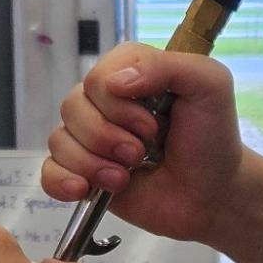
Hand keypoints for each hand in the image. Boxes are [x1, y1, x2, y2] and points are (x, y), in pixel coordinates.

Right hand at [43, 41, 255, 247]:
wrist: (213, 195)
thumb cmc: (213, 139)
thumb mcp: (209, 86)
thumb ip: (166, 67)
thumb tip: (115, 82)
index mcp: (129, 71)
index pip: (97, 78)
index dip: (119, 107)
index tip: (153, 126)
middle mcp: (104, 101)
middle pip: (72, 108)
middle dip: (107, 137)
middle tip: (141, 154)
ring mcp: (91, 138)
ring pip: (59, 140)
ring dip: (93, 163)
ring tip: (125, 178)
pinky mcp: (84, 173)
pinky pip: (49, 171)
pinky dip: (61, 181)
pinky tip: (83, 190)